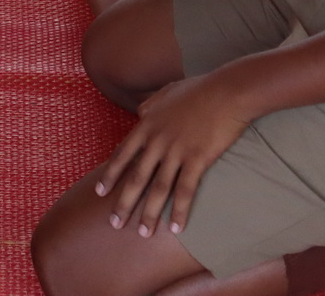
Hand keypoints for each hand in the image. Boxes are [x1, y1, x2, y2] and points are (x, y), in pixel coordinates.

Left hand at [94, 73, 251, 238]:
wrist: (226, 91)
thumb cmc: (198, 90)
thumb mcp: (166, 92)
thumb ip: (150, 105)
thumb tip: (141, 112)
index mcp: (146, 125)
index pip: (122, 155)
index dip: (110, 175)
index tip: (99, 193)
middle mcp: (157, 140)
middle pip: (135, 177)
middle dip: (123, 203)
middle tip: (115, 224)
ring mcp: (176, 150)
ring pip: (158, 188)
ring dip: (150, 214)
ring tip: (144, 233)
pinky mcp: (197, 159)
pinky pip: (186, 190)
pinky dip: (180, 210)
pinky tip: (176, 227)